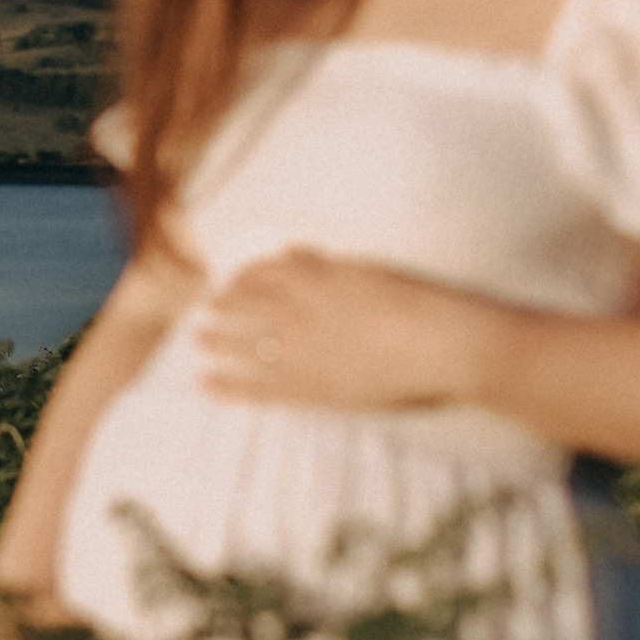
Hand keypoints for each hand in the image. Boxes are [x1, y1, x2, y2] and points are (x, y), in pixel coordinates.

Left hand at [198, 250, 501, 411]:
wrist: (441, 344)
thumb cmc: (415, 302)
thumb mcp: (366, 270)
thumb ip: (322, 262)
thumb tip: (290, 252)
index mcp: (314, 279)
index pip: (265, 275)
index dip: (245, 279)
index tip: (234, 281)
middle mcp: (298, 312)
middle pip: (246, 307)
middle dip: (223, 308)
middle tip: (205, 309)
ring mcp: (299, 351)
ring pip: (242, 344)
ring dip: (216, 341)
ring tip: (198, 341)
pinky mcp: (308, 388)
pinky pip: (256, 387)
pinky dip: (227, 386)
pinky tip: (205, 385)